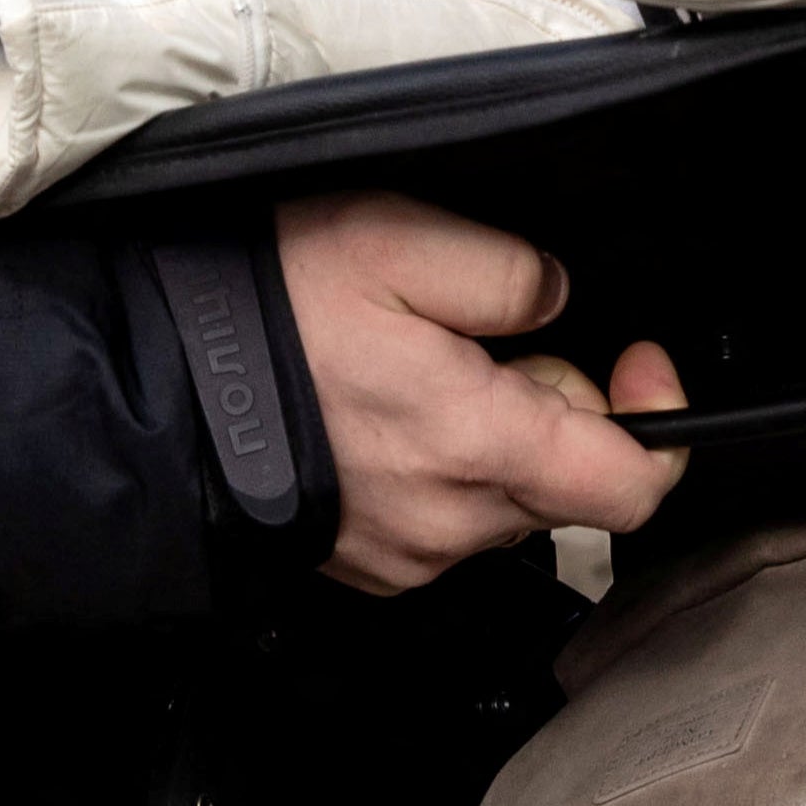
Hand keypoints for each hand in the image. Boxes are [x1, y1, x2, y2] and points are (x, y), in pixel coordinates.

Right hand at [273, 191, 688, 592]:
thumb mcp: (396, 239)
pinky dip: (438, 469)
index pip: (634, 487)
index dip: (657, 420)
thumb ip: (508, 272)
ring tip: (411, 373)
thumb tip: (559, 300)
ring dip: (492, 437)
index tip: (633, 361)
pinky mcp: (369, 566)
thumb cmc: (265, 313)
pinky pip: (448, 519)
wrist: (148, 388)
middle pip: (572, 484)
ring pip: (508, 500)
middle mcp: (453, 523)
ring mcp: (408, 555)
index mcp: (479, 445)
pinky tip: (379, 416)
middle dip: (554, 406)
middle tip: (477, 343)